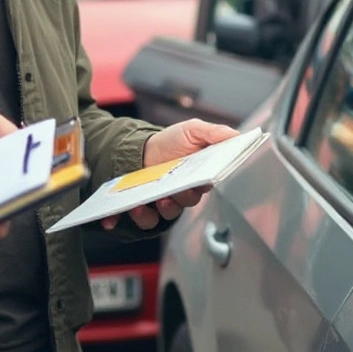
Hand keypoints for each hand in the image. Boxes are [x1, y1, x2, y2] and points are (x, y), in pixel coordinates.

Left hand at [103, 119, 238, 230]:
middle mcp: (183, 194)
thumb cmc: (169, 141)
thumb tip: (237, 136)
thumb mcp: (192, 130)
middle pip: (186, 203)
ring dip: (155, 212)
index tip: (199, 182)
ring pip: (165, 216)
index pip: (205, 186)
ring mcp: (163, 203)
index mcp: (198, 178)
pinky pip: (141, 220)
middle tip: (169, 193)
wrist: (138, 148)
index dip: (202, 186)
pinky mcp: (143, 210)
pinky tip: (114, 217)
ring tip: (143, 203)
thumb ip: (214, 133)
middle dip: (179, 199)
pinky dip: (129, 218)